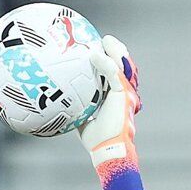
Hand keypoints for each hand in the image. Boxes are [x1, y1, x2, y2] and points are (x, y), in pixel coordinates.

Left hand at [79, 35, 140, 165]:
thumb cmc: (96, 140)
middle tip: (105, 41)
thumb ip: (79, 107)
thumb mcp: (84, 120)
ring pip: (123, 64)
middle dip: (117, 50)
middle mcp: (125, 92)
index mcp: (118, 96)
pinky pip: (113, 73)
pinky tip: (94, 55)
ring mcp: (126, 92)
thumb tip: (64, 103)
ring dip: (115, 50)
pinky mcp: (123, 93)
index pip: (117, 73)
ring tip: (105, 40)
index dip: (111, 60)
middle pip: (125, 64)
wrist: (108, 149)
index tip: (100, 50)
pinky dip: (104, 62)